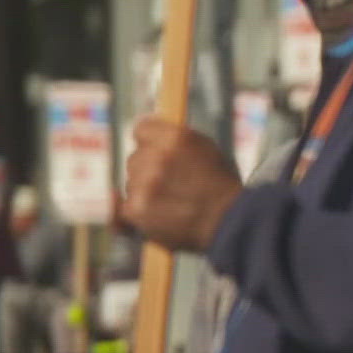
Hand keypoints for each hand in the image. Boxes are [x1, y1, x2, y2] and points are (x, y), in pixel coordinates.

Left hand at [123, 116, 242, 252]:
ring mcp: (143, 184)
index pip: (142, 128)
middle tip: (173, 182)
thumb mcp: (206, 149)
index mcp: (175, 138)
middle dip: (149, 168)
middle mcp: (157, 157)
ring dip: (145, 190)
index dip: (150, 141)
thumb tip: (148, 133)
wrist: (228, 223)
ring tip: (172, 202)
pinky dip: (138, 212)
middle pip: (135, 157)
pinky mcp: (135, 208)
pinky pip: (124, 207)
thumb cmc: (222, 187)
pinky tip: (157, 214)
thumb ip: (176, 139)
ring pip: (131, 182)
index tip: (156, 150)